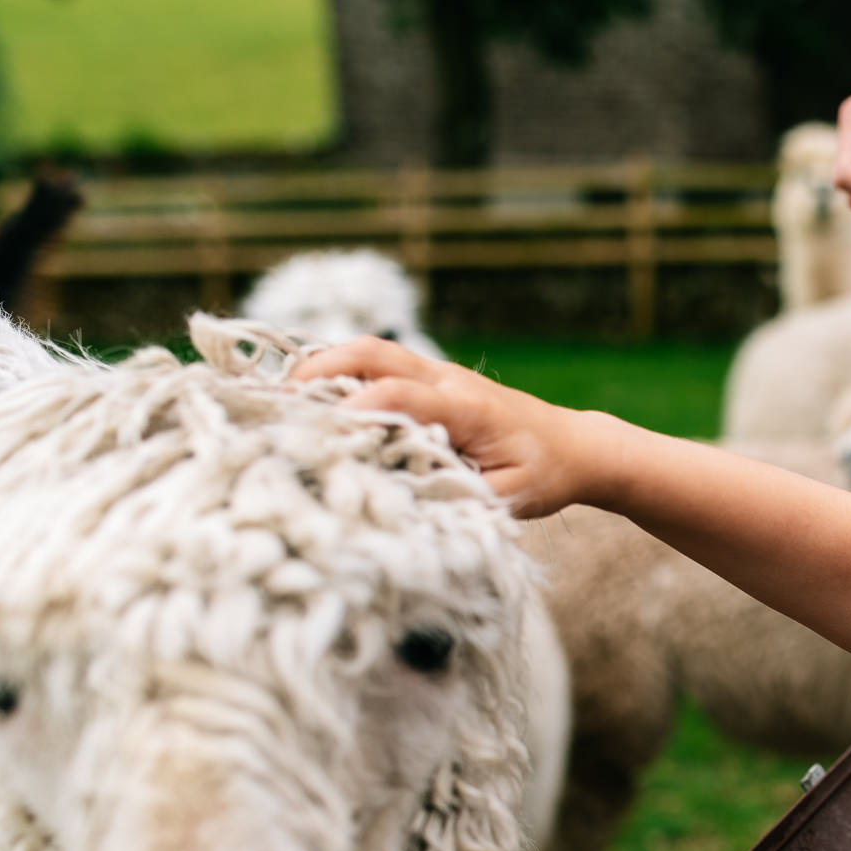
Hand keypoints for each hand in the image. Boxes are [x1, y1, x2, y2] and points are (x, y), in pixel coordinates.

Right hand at [289, 337, 609, 518]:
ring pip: (372, 349)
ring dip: (325, 364)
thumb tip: (400, 500)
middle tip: (274, 398)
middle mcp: (449, 380)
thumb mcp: (507, 499)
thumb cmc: (543, 476)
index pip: (401, 395)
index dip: (356, 408)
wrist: (576, 445)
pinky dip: (342, 369)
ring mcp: (441, 373)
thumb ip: (458, 496)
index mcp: (468, 409)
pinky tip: (312, 394)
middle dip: (321, 370)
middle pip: (374, 352)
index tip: (318, 432)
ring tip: (281, 394)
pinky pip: (381, 361)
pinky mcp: (434, 378)